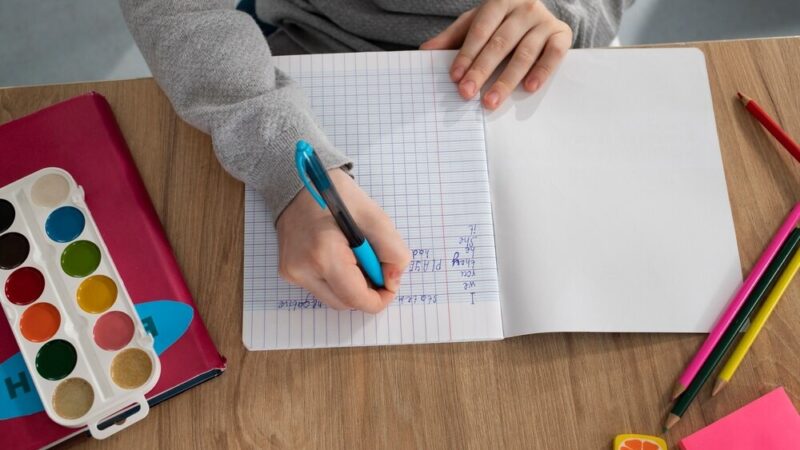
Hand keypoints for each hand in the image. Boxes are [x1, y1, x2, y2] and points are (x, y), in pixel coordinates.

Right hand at [276, 169, 410, 312]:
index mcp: (323, 254)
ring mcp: (293, 273)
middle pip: (346, 303)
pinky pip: (321, 289)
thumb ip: (392, 251)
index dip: (380, 298)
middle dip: (367, 291)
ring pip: (334, 299)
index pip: (356, 298)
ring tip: (357, 257)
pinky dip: (337, 280)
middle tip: (375, 264)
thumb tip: (393, 281)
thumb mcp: (374, 217)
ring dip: (352, 287)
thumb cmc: (337, 195)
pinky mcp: (289, 272)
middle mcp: (303, 270)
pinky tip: (341, 256)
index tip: (390, 283)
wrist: (298, 183)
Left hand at [420, 0, 571, 109]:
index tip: (455, 77)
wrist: (537, 13)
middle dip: (481, 71)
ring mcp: (544, 21)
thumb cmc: (501, 22)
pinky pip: (553, 55)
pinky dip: (542, 72)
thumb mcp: (476, 23)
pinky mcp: (562, 34)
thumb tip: (424, 52)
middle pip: (500, 43)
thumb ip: (452, 38)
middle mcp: (524, 8)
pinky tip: (528, 88)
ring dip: (506, 80)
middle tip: (467, 94)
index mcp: (499, 1)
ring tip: (491, 101)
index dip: (467, 54)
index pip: (480, 30)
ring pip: (524, 53)